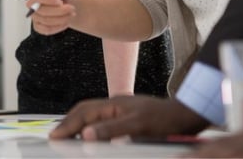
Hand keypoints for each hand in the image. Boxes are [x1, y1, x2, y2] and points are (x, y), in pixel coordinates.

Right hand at [27, 0, 76, 34]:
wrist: (67, 8)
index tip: (60, 2)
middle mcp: (32, 5)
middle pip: (42, 10)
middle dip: (59, 10)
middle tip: (71, 8)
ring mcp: (34, 17)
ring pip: (46, 21)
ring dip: (62, 18)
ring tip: (71, 14)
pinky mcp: (38, 27)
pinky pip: (47, 30)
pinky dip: (59, 26)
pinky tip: (65, 21)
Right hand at [49, 95, 208, 139]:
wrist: (187, 115)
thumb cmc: (166, 121)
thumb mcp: (138, 127)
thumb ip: (111, 130)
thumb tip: (86, 135)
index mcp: (114, 104)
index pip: (84, 113)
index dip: (68, 126)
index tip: (54, 138)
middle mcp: (115, 104)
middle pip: (84, 111)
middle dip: (68, 123)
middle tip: (55, 137)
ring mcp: (121, 110)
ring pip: (92, 114)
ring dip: (78, 125)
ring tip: (67, 137)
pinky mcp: (128, 117)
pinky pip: (102, 120)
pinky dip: (91, 127)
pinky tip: (90, 136)